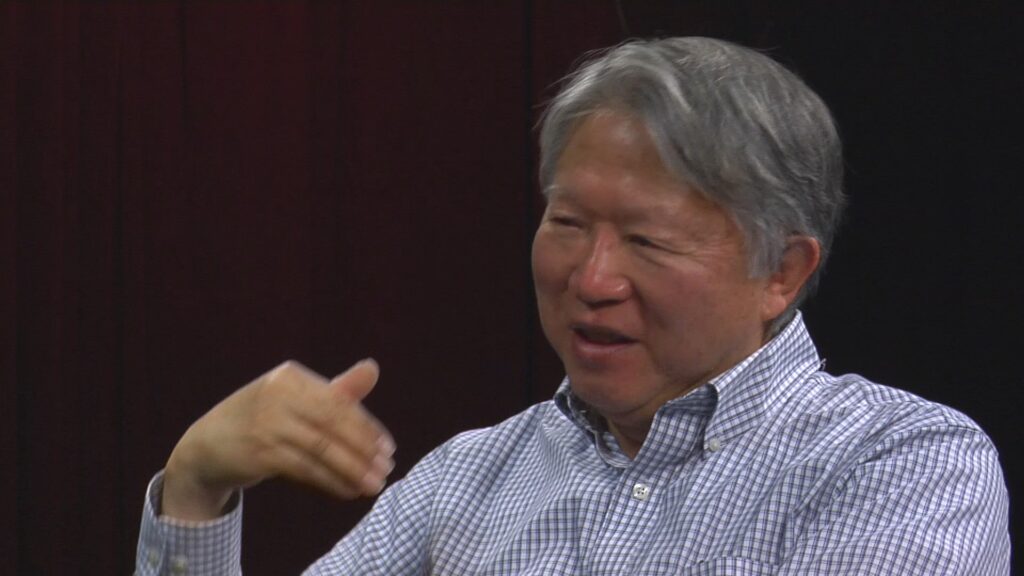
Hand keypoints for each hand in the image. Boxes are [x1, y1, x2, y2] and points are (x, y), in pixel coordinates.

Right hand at [161, 359, 394, 520]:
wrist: (206, 446)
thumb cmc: (261, 419)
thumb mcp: (294, 399)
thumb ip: (335, 390)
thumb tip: (373, 369)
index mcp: (290, 377)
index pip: (338, 402)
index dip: (366, 426)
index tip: (388, 448)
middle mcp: (278, 395)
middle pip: (332, 424)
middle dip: (364, 449)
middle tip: (386, 470)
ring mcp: (266, 424)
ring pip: (321, 449)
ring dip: (352, 470)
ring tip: (374, 485)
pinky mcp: (259, 453)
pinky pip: (305, 469)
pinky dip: (330, 481)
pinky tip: (347, 490)